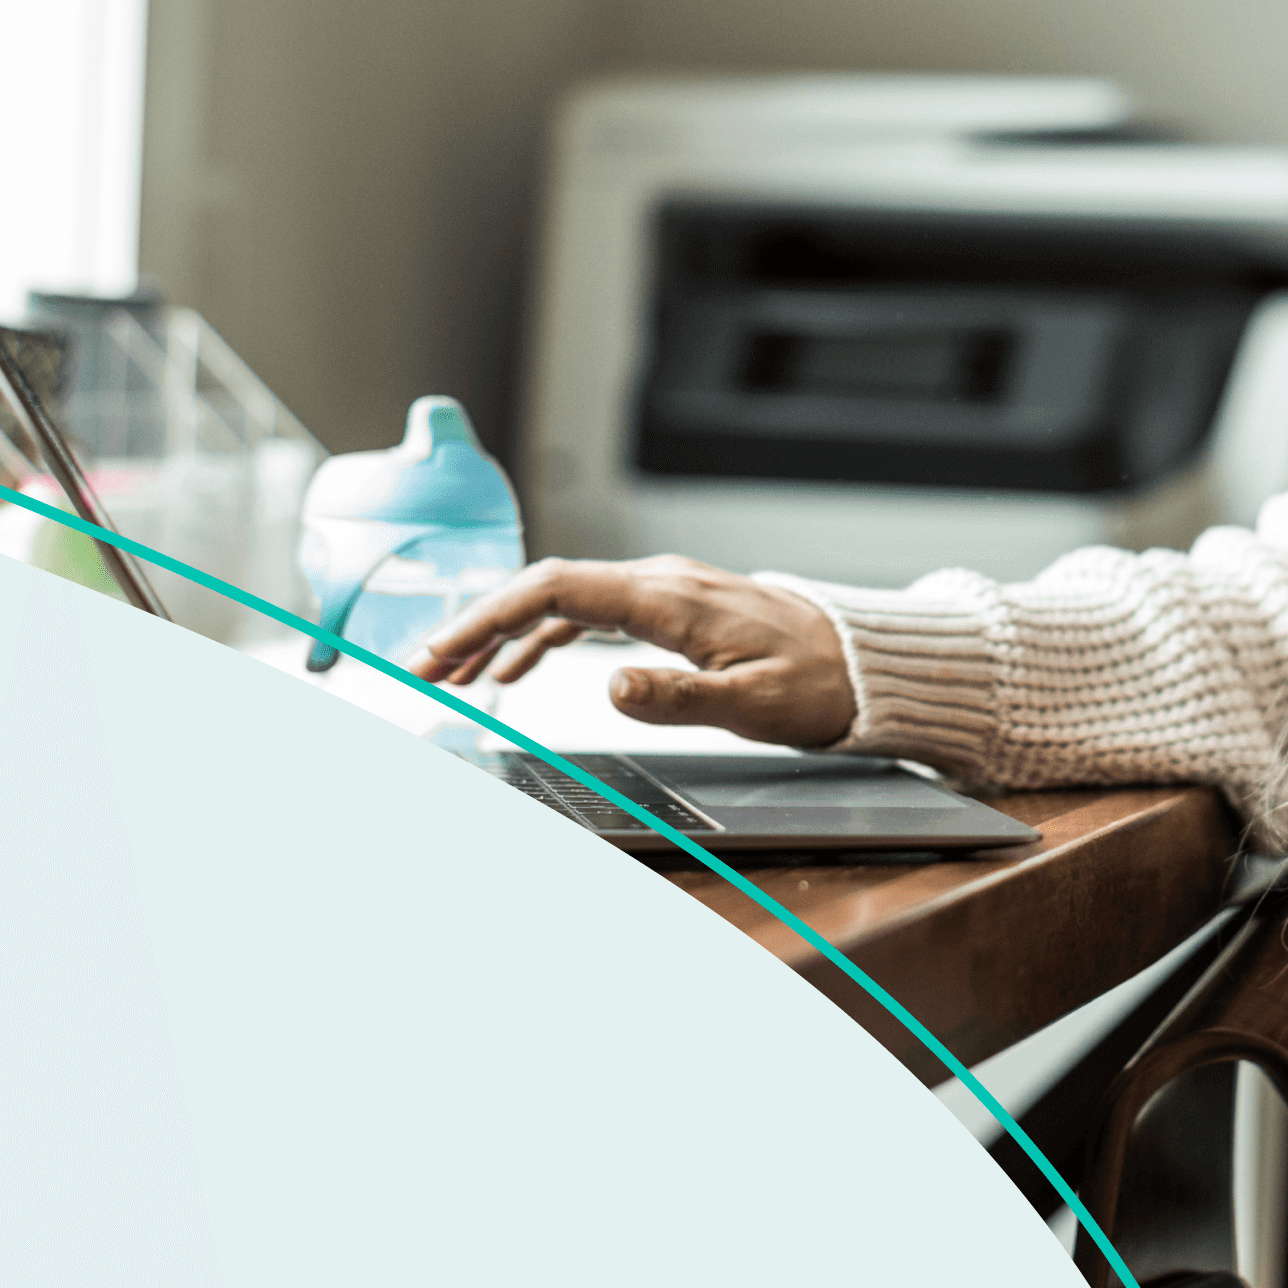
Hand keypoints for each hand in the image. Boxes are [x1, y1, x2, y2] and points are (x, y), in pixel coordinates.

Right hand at [405, 556, 855, 747]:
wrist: (863, 663)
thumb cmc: (818, 683)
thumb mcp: (753, 704)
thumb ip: (679, 697)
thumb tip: (609, 686)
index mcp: (670, 599)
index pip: (557, 587)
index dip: (490, 615)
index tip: (443, 649)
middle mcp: (660, 583)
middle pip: (545, 588)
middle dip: (477, 625)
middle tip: (424, 668)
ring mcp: (664, 591)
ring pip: (562, 600)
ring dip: (503, 633)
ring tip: (454, 673)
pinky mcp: (670, 608)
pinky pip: (590, 611)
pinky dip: (542, 636)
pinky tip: (517, 668)